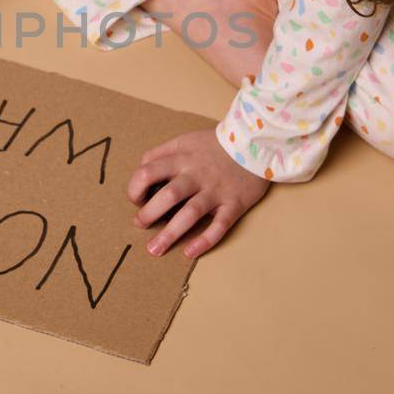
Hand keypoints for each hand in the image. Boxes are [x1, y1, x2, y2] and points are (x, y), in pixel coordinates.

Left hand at [127, 129, 270, 258]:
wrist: (257, 143)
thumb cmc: (216, 144)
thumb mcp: (185, 140)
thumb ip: (162, 153)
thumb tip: (141, 169)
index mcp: (181, 159)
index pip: (148, 172)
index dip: (136, 188)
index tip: (137, 200)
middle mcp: (197, 175)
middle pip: (168, 196)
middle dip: (149, 214)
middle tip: (140, 225)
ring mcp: (216, 191)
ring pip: (190, 214)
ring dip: (170, 234)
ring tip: (155, 249)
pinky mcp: (234, 204)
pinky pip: (219, 226)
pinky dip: (204, 241)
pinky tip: (189, 253)